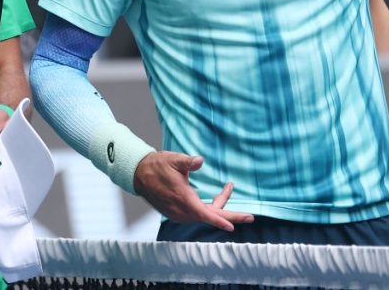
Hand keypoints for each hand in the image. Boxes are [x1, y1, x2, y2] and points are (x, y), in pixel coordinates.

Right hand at [134, 151, 253, 231]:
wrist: (139, 174)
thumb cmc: (157, 166)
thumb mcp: (174, 160)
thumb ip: (189, 162)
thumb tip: (200, 160)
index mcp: (185, 200)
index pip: (207, 214)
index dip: (222, 220)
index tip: (234, 227)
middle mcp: (183, 211)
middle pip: (211, 216)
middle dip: (230, 215)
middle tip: (250, 216)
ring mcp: (179, 214)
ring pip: (205, 214)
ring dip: (218, 205)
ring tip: (228, 188)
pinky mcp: (177, 213)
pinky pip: (197, 214)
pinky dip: (208, 208)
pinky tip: (212, 198)